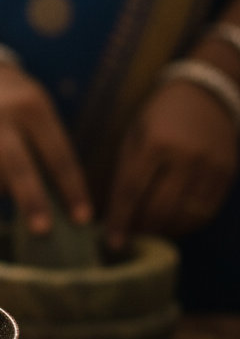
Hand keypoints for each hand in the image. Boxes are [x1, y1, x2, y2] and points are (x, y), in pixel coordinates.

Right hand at [0, 62, 92, 232]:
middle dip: (33, 202)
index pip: (56, 155)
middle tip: (44, 231)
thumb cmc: (18, 100)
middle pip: (18, 169)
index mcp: (31, 107)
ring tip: (12, 174)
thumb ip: (48, 147)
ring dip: (9, 188)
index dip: (71, 189)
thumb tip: (61, 201)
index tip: (82, 217)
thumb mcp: (39, 111)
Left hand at [104, 79, 237, 248]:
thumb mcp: (134, 137)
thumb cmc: (158, 118)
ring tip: (150, 230)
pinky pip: (206, 211)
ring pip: (186, 215)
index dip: (121, 220)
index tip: (111, 242)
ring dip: (165, 230)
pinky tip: (173, 224)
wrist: (204, 95)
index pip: (132, 191)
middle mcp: (184, 156)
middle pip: (160, 208)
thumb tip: (115, 215)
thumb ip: (126, 173)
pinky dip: (188, 224)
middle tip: (131, 235)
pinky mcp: (227, 173)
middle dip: (142, 228)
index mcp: (153, 143)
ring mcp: (209, 165)